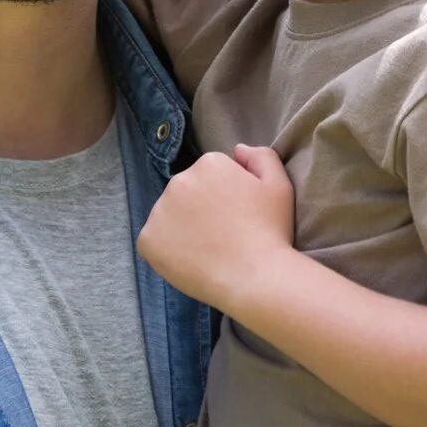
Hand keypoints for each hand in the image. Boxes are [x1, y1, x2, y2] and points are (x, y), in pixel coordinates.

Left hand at [136, 144, 295, 311]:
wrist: (254, 276)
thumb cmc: (271, 230)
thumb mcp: (279, 184)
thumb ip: (261, 156)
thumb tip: (237, 150)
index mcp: (209, 163)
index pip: (211, 174)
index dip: (227, 194)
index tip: (239, 214)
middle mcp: (179, 180)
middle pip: (188, 190)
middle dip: (201, 205)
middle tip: (224, 232)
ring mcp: (159, 210)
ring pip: (170, 214)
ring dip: (184, 225)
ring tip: (209, 248)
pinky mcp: (147, 239)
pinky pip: (155, 239)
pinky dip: (168, 248)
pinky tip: (192, 259)